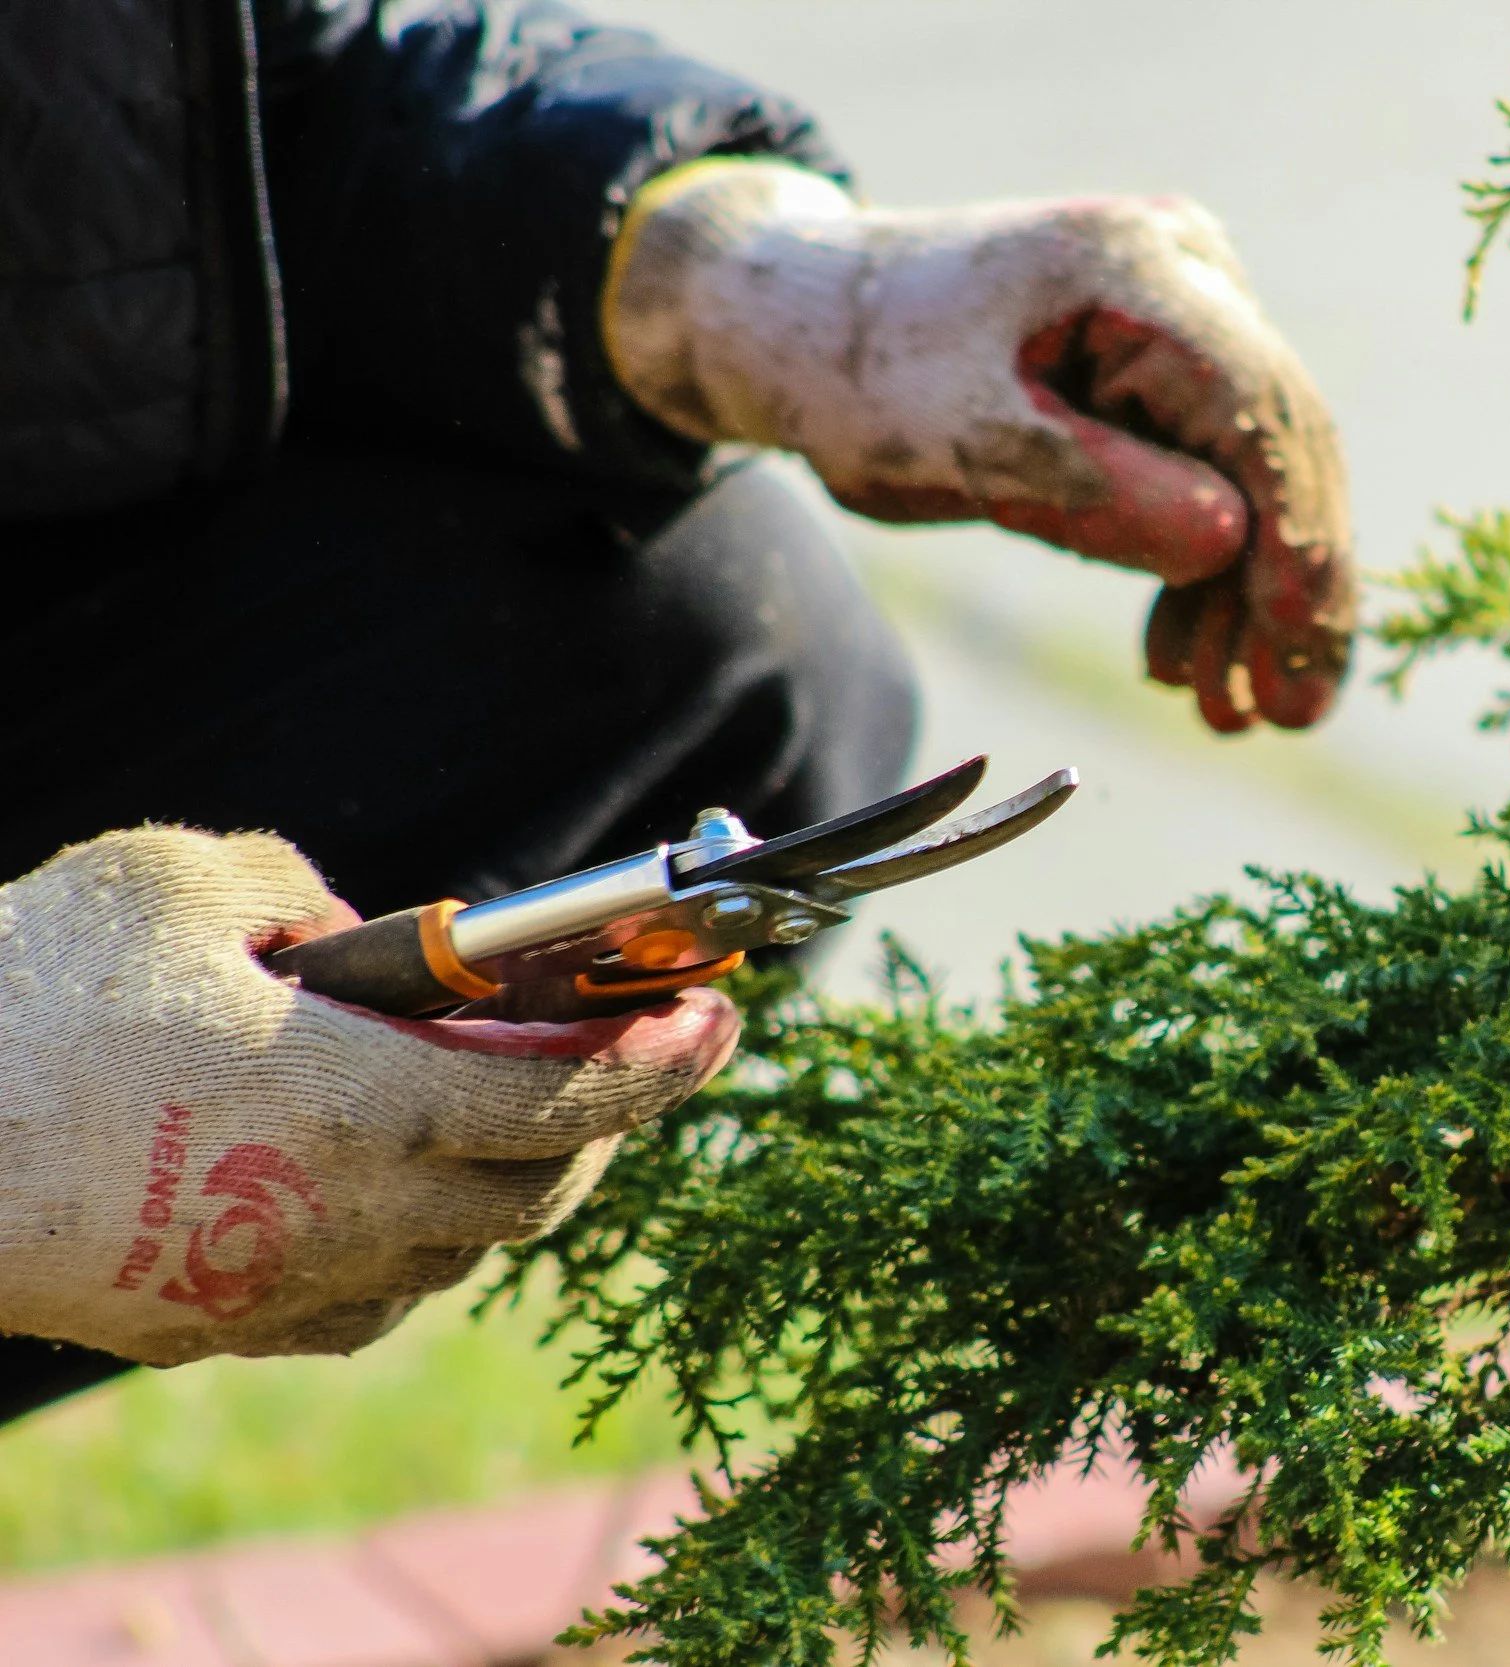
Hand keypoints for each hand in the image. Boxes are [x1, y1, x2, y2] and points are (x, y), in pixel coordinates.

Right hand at [0, 829, 737, 1365]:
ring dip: (509, 1183)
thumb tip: (365, 935)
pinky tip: (393, 1188)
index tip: (723, 1018)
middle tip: (629, 1054)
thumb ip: (307, 893)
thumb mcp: (184, 882)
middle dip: (605, 1121)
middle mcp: (354, 1216)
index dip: (666, 1061)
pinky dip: (414, 1241)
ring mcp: (285, 1288)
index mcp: (371, 1106)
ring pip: (459, 1254)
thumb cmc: (29, 1001)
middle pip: (541, 1189)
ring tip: (516, 1107)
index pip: (575, 1098)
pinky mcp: (215, 1328)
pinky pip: (366, 1297)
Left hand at [604, 161, 1354, 732]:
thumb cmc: (864, 375)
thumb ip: (1094, 492)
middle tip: (1287, 716)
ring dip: (1244, 597)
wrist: (804, 322)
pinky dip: (1201, 569)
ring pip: (1254, 470)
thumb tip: (1230, 544)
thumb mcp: (962, 447)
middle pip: (1278, 443)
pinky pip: (1214, 471)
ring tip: (1226, 713)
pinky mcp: (1167, 362)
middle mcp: (1186, 271)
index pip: (1258, 408)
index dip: (1296, 536)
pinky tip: (1183, 656)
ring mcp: (1186, 311)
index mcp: (1135, 269)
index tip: (1300, 650)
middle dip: (1287, 588)